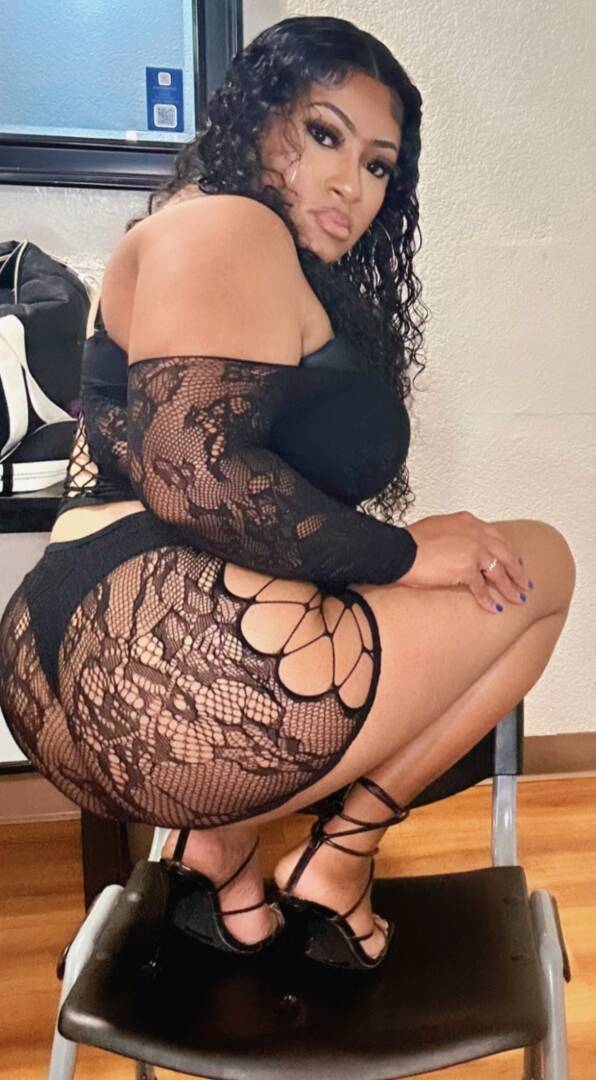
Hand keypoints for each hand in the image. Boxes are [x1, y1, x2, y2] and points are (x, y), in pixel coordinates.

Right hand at [400, 512, 530, 613]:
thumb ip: (451, 534)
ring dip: (510, 587)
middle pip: (505, 553)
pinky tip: (494, 608)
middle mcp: (475, 533)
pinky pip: (482, 588)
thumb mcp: (436, 528)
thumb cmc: (408, 541)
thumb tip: (453, 546)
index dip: (507, 551)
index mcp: (468, 522)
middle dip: (517, 570)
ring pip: (499, 572)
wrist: (398, 550)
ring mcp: (473, 550)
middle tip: (525, 583)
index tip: (514, 561)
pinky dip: (489, 600)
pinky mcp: (466, 568)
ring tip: (518, 599)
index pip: (496, 537)